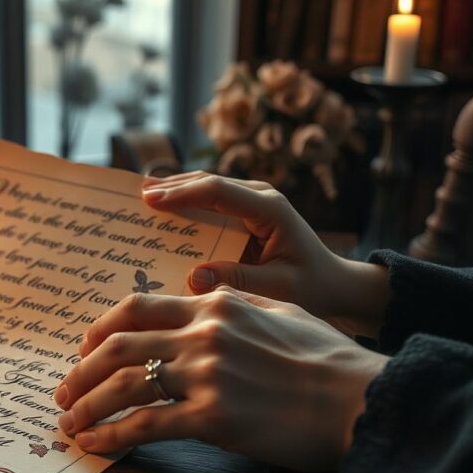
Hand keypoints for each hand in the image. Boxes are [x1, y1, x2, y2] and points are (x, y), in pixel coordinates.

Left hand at [57, 288, 388, 471]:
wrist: (362, 398)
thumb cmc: (327, 359)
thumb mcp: (279, 311)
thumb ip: (233, 305)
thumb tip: (202, 301)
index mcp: (216, 303)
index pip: (137, 307)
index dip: (100, 329)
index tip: (84, 349)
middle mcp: (203, 332)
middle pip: (116, 345)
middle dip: (80, 370)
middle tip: (63, 390)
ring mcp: (206, 373)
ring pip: (121, 384)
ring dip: (86, 404)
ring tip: (69, 422)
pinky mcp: (213, 416)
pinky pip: (145, 424)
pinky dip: (111, 435)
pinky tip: (93, 444)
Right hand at [142, 172, 388, 337]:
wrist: (336, 285)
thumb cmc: (312, 289)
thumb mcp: (279, 290)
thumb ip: (238, 281)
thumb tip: (192, 276)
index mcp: (270, 209)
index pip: (218, 192)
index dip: (182, 194)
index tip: (150, 200)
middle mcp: (261, 197)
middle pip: (208, 182)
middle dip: (171, 187)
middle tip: (136, 195)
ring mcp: (253, 201)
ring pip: (207, 187)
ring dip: (175, 190)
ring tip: (141, 195)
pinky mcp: (246, 212)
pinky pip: (211, 202)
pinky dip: (186, 202)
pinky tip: (163, 207)